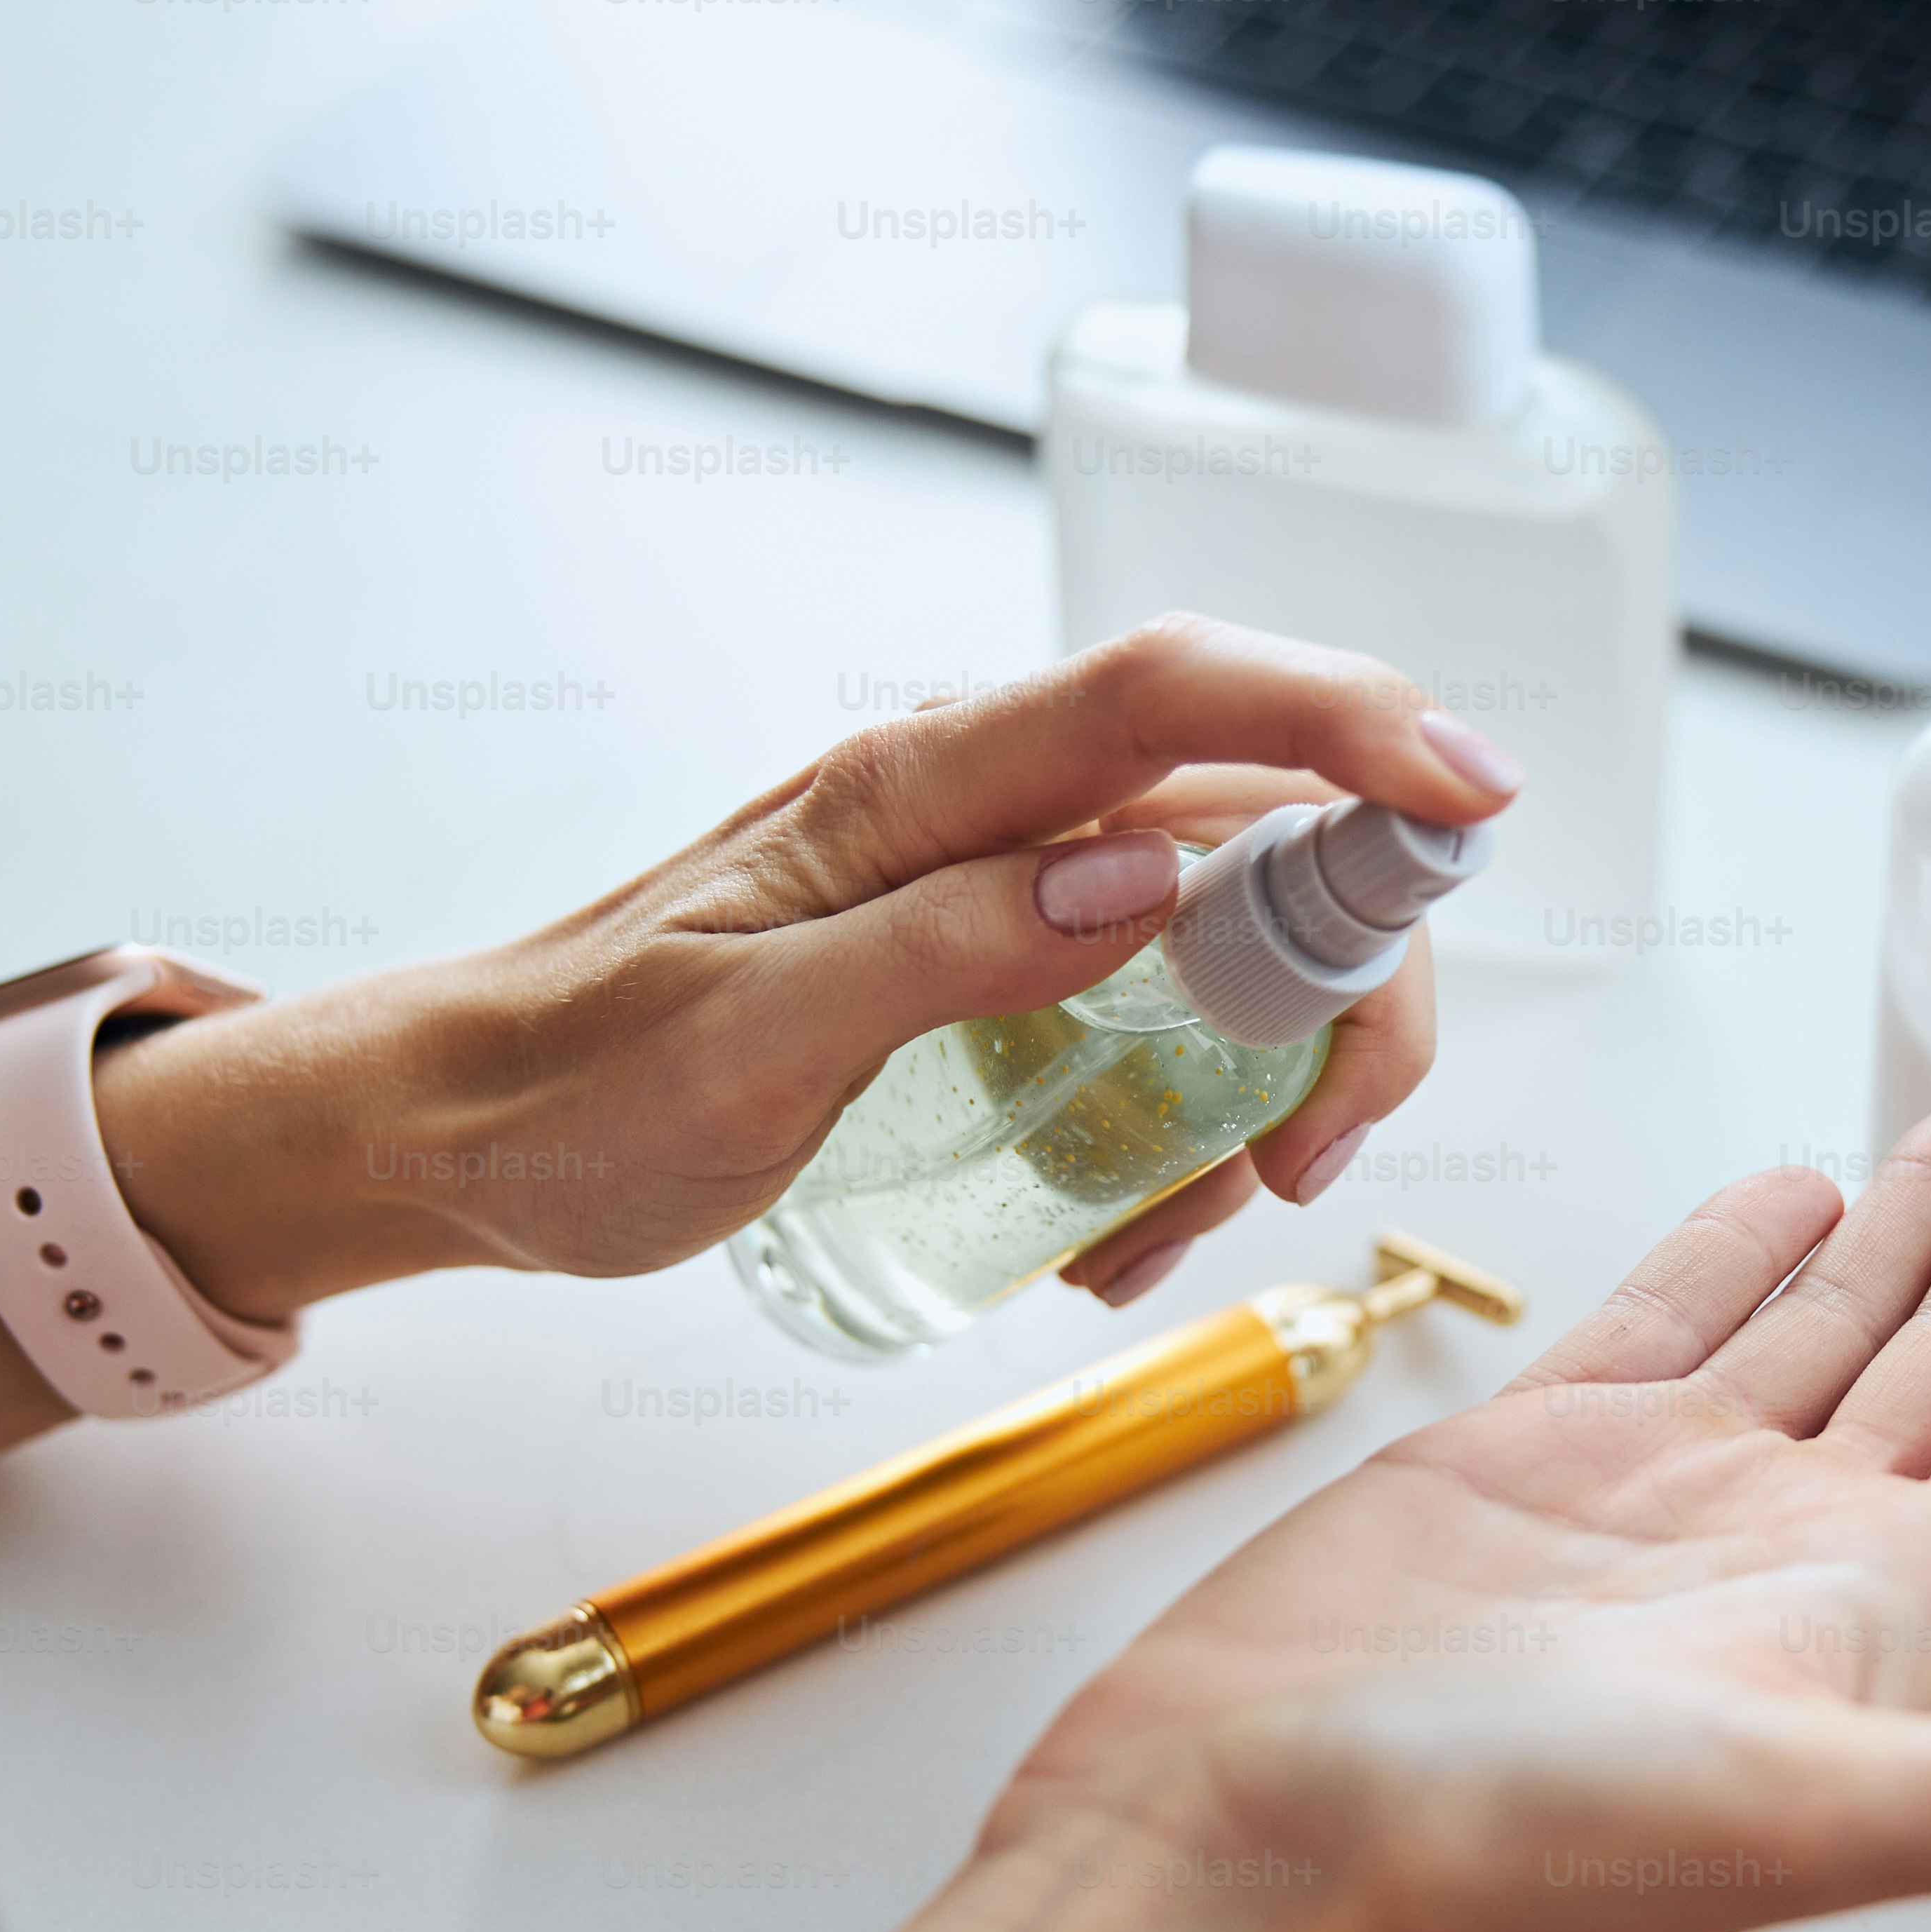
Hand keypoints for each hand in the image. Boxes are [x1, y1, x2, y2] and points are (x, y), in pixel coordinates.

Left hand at [91, 618, 1516, 1318]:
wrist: (459, 1136)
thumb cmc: (573, 1089)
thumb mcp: (741, 1041)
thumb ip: (943, 951)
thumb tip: (1145, 884)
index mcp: (923, 788)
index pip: (1176, 697)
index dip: (1345, 719)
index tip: (1471, 792)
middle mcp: (988, 816)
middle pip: (1258, 830)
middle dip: (1337, 988)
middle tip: (1307, 1157)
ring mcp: (1004, 895)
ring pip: (1232, 946)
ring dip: (1259, 1093)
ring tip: (1167, 1233)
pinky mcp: (1002, 978)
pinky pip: (1161, 1026)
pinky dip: (1185, 1133)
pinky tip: (1115, 1234)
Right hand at [978, 1064, 1930, 1931]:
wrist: (1235, 1855)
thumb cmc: (1502, 1851)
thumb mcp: (1829, 1815)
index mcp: (1879, 1622)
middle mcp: (1784, 1555)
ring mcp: (1655, 1503)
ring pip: (1829, 1323)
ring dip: (1919, 1219)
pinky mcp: (1522, 1462)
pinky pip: (1672, 1323)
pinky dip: (1741, 1251)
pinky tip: (1797, 1187)